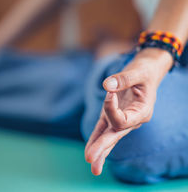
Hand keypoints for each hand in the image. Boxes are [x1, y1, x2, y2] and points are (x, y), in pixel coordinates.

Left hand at [85, 48, 172, 175]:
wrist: (146, 72)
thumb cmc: (145, 72)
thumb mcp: (138, 71)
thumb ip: (124, 79)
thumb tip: (107, 86)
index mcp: (142, 111)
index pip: (122, 119)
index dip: (111, 107)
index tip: (110, 92)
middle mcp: (133, 119)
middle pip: (116, 135)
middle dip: (102, 146)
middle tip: (90, 160)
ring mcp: (122, 119)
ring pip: (110, 136)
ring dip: (99, 149)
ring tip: (90, 163)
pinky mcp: (112, 115)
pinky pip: (104, 129)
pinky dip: (96, 138)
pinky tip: (90, 152)